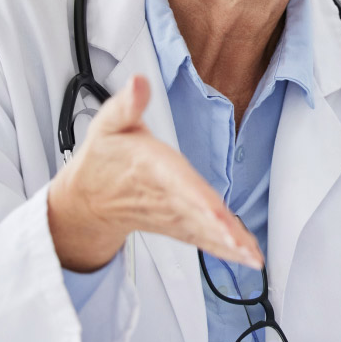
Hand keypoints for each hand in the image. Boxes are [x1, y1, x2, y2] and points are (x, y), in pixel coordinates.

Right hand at [47, 74, 262, 272]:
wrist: (88, 200)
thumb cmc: (105, 158)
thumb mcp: (109, 125)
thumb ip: (126, 104)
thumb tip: (138, 82)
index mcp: (151, 168)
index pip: (177, 184)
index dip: (196, 199)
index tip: (216, 215)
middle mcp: (164, 197)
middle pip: (195, 213)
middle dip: (218, 230)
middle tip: (242, 246)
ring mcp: (172, 217)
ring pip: (203, 232)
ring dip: (228, 246)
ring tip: (252, 257)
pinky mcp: (178, 228)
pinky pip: (204, 241)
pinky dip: (226, 252)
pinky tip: (249, 258)